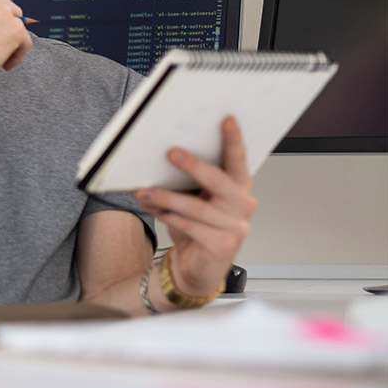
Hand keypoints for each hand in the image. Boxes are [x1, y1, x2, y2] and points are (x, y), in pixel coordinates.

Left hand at [134, 117, 257, 296]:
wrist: (197, 267)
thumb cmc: (197, 227)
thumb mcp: (193, 199)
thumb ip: (187, 181)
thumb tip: (165, 156)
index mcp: (240, 188)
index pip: (238, 161)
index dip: (234, 140)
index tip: (226, 119)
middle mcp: (243, 205)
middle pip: (219, 180)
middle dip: (193, 165)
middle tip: (171, 152)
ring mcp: (236, 227)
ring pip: (196, 206)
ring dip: (166, 197)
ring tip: (144, 190)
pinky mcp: (223, 245)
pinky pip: (189, 225)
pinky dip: (167, 216)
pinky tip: (153, 209)